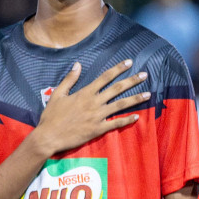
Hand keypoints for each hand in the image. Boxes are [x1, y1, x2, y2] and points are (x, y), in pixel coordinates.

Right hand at [29, 60, 148, 156]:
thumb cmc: (51, 116)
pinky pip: (116, 124)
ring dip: (135, 99)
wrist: (49, 136)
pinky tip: (137, 117)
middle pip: (117, 89)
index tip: (129, 62)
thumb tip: (77, 64)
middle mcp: (94, 102)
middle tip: (145, 75)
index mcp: (85, 93)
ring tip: (148, 94)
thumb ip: (69, 79)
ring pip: (121, 105)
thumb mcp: (57, 94)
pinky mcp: (98, 129)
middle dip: (132, 81)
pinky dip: (127, 120)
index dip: (118, 68)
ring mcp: (98, 116)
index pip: (105, 77)